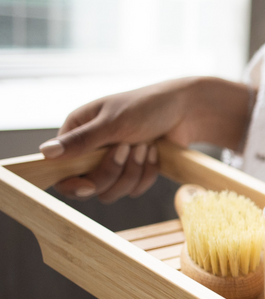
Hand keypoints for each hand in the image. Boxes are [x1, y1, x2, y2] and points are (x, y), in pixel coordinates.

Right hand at [40, 77, 252, 201]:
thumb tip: (45, 153)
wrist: (186, 109)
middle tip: (129, 147)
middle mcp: (91, 151)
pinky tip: (155, 151)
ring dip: (134, 171)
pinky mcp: (134, 171)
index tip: (89, 186)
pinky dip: (148, 172)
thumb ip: (81, 141)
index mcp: (77, 133)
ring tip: (146, 145)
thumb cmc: (147, 106)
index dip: (72, 184)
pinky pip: (136, 189)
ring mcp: (113, 163)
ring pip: (114, 191)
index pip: (60, 171)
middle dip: (114, 171)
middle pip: (91, 186)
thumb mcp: (113, 122)